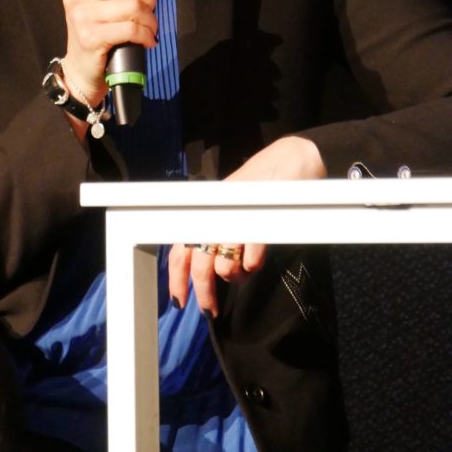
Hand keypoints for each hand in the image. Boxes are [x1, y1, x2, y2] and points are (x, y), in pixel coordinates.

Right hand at [60, 0, 167, 105]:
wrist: (82, 70)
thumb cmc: (101, 32)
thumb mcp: (115, 2)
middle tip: (148, 10)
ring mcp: (81, 16)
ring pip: (133, 6)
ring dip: (150, 19)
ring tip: (149, 28)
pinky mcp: (90, 37)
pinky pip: (131, 29)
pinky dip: (146, 34)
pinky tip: (147, 40)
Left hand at [168, 136, 325, 317]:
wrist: (293, 157)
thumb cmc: (263, 184)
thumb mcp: (233, 203)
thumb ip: (220, 229)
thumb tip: (208, 268)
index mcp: (207, 208)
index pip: (181, 247)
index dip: (176, 277)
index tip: (178, 302)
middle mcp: (217, 213)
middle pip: (200, 264)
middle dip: (204, 293)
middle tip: (209, 311)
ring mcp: (238, 217)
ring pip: (224, 266)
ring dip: (235, 276)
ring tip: (246, 269)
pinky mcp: (261, 221)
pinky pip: (251, 257)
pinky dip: (254, 264)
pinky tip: (258, 257)